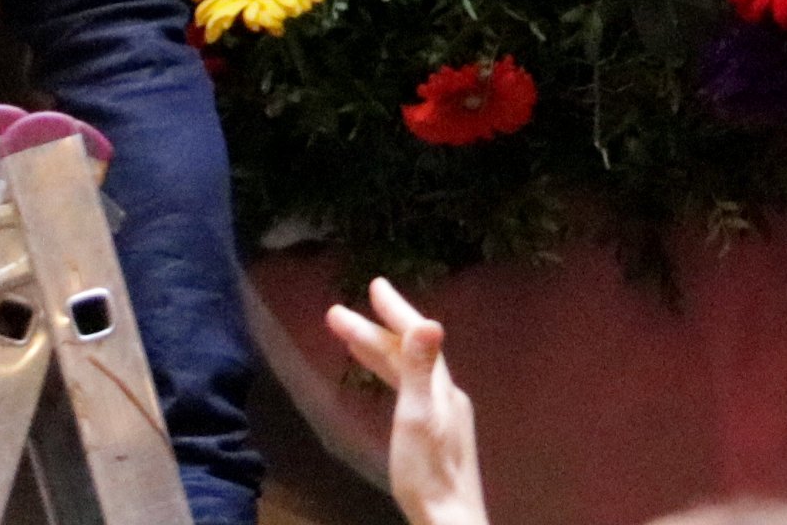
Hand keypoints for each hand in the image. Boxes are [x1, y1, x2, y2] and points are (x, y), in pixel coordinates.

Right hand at [326, 276, 485, 524]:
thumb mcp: (417, 417)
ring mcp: (443, 414)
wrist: (448, 519)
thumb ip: (419, 370)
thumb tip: (429, 320)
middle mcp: (445, 394)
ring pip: (406, 371)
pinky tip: (384, 382)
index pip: (416, 337)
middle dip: (373, 330)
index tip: (373, 285)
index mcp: (442, 387)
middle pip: (406, 353)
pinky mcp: (436, 433)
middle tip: (337, 313)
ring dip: (377, 352)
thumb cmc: (427, 473)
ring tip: (348, 337)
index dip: (395, 310)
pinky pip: (408, 389)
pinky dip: (389, 376)